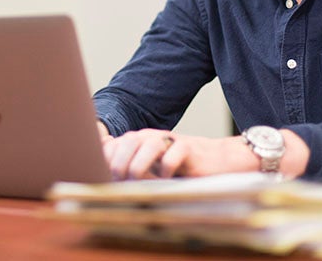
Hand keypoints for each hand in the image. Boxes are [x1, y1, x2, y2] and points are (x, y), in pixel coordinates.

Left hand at [101, 128, 309, 179]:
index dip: (104, 156)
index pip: (117, 143)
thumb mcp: (158, 172)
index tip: (96, 172)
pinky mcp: (191, 149)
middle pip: (128, 141)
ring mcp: (174, 141)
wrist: (225, 162)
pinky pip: (174, 154)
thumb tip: (107, 183)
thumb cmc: (188, 170)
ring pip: (148, 143)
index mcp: (145, 142)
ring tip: (134, 179)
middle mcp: (156, 138)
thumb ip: (136, 172)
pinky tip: (166, 177)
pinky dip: (167, 166)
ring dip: (137, 162)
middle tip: (116, 180)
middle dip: (118, 161)